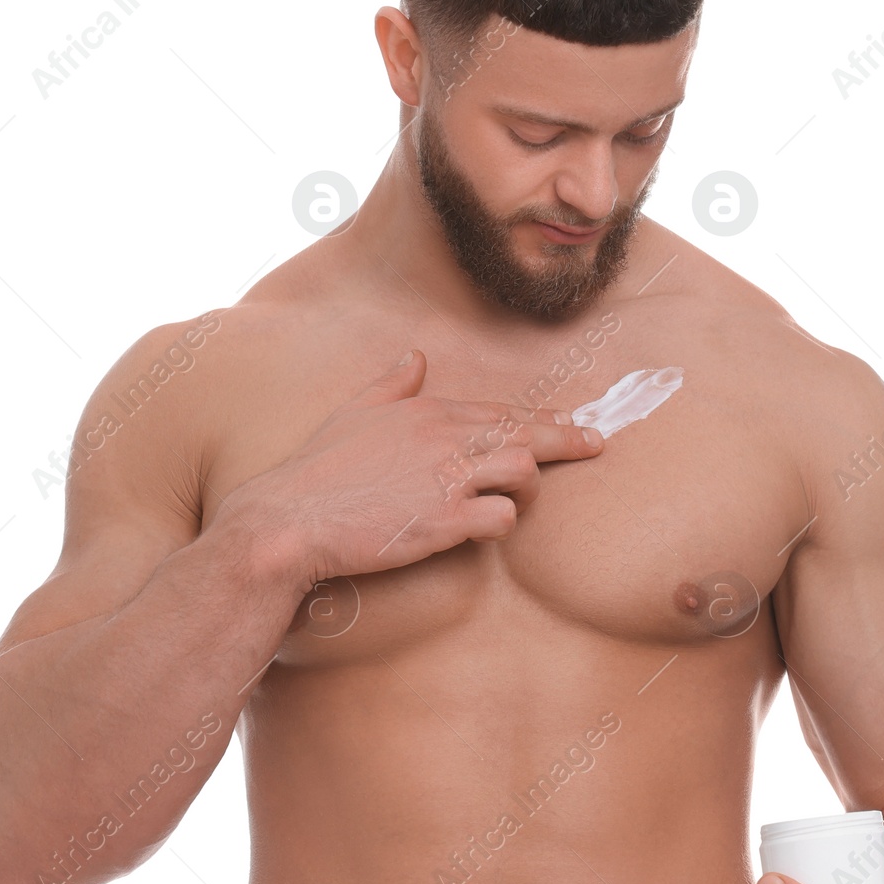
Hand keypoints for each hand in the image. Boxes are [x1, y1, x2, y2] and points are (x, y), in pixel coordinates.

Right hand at [213, 349, 603, 587]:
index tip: (563, 422)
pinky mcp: (443, 522)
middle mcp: (442, 438)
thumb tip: (414, 356)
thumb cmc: (314, 471)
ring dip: (530, 485)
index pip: (497, 410)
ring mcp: (445, 479)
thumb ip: (390, 386)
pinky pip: (501, 517)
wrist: (288, 521)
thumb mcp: (351, 414)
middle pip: (523, 430)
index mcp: (425, 411)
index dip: (535, 417)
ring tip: (526, 497)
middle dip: (565, 437)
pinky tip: (490, 527)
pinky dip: (504, 521)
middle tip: (595, 443)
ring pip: (521, 468)